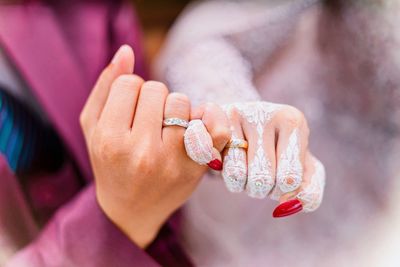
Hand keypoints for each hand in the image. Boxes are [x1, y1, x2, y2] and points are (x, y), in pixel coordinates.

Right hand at [79, 45, 229, 246]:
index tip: (129, 109)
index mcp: (110, 139)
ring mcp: (172, 160)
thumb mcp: (93, 128)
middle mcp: (141, 150)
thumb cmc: (109, 164)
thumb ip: (106, 87)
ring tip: (166, 126)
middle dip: (152, 98)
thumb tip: (126, 51)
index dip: (130, 91)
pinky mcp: (196, 168)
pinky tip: (197, 123)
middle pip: (157, 89)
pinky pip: (216, 127)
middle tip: (147, 120)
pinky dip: (211, 117)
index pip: (129, 83)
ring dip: (175, 108)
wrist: (130, 210)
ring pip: (182, 102)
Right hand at [186, 102, 325, 216]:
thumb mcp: (303, 168)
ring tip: (245, 172)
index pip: (289, 178)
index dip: (283, 191)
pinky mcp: (211, 122)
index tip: (281, 180)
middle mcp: (264, 112)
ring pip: (236, 174)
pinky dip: (219, 172)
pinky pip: (215, 163)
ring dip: (240, 185)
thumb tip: (287, 206)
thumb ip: (310, 193)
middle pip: (262, 179)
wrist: (249, 123)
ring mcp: (235, 114)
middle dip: (261, 190)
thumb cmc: (280, 151)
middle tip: (261, 178)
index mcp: (293, 122)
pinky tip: (224, 163)